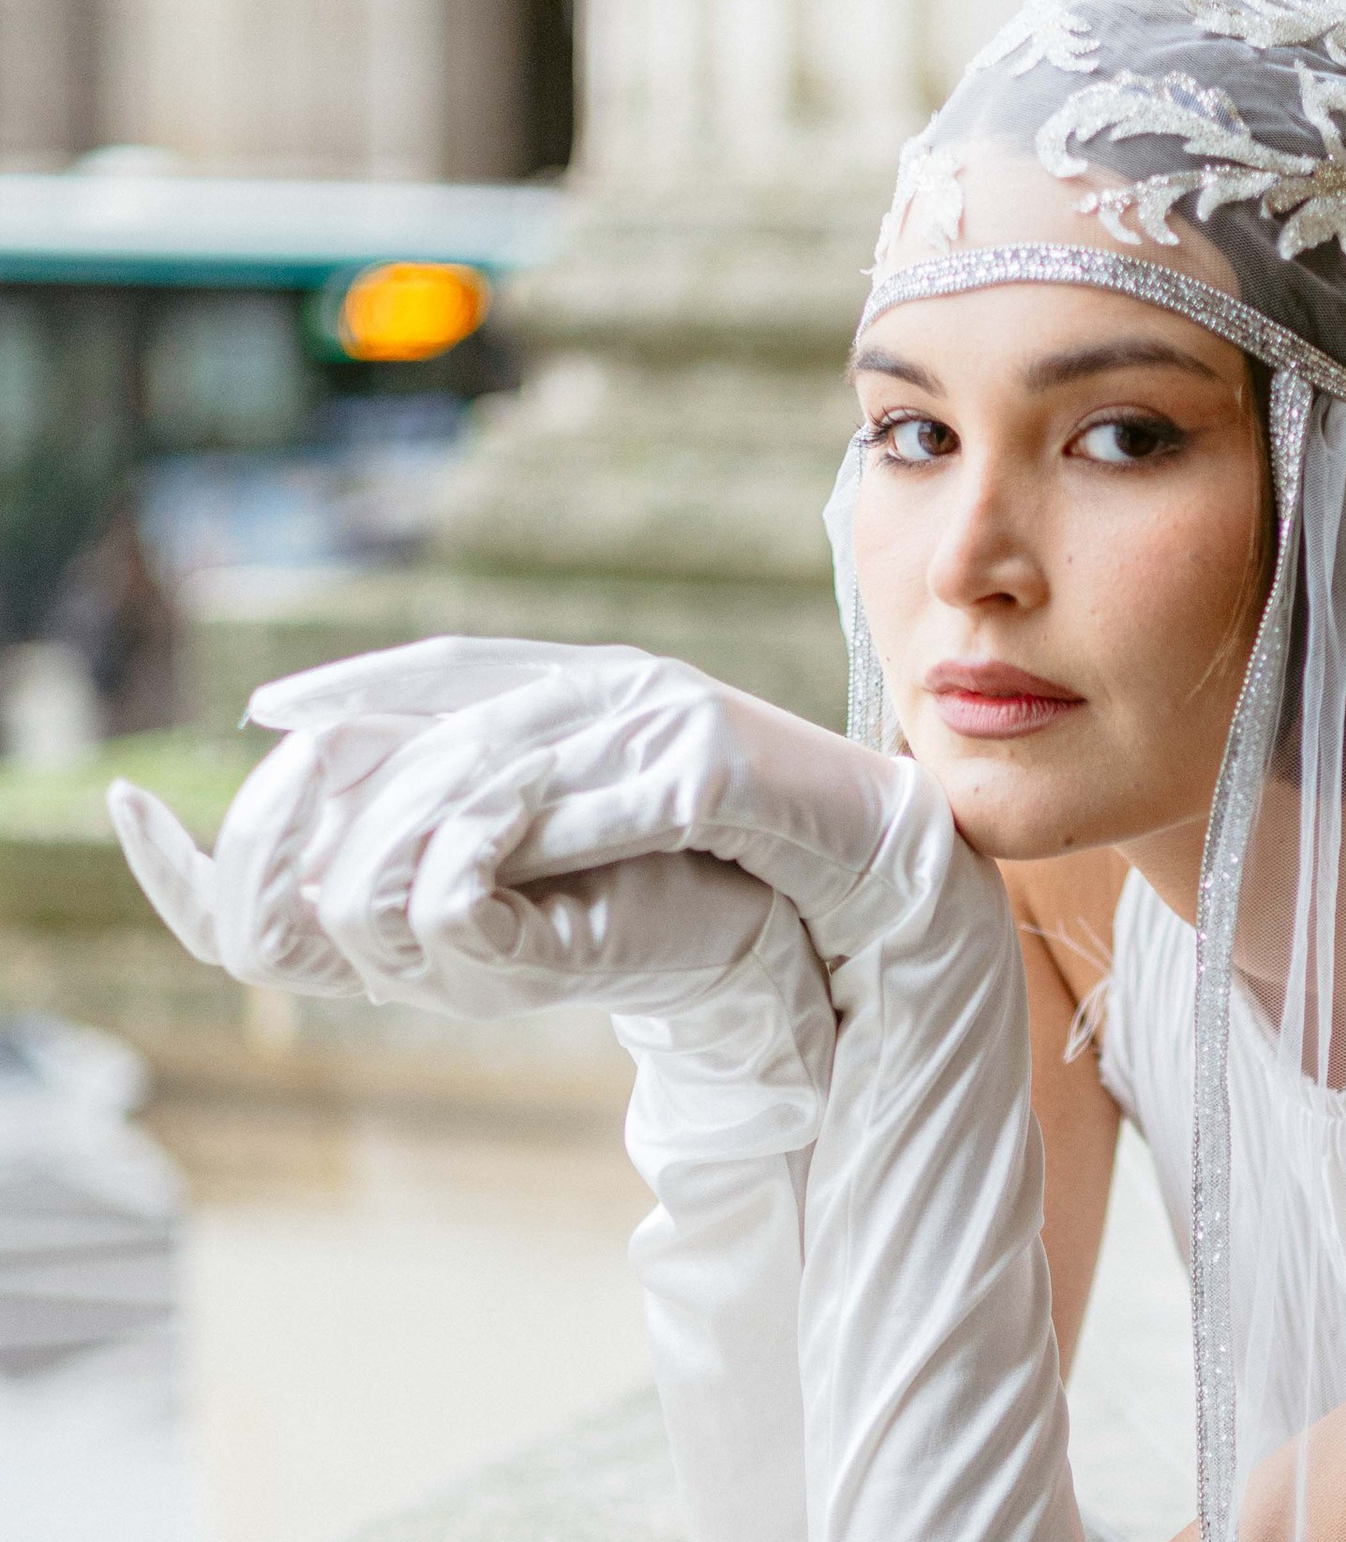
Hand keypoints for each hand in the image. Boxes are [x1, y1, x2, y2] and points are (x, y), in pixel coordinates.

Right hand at [113, 741, 796, 1021]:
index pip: (232, 931)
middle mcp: (402, 966)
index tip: (123, 794)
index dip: (168, 875)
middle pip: (259, 928)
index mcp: (380, 922)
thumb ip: (391, 753)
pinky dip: (467, 825)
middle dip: (268, 823)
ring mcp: (458, 979)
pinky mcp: (526, 967)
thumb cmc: (620, 822)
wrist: (754, 875)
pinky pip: (442, 900)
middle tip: (313, 745)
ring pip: (347, 903)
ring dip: (392, 804)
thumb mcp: (481, 770)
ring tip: (465, 751)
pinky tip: (519, 784)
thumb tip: (282, 717)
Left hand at [242, 639, 903, 969]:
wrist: (879, 858)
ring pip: (529, 757)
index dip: (361, 681)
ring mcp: (674, 717)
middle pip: (475, 716)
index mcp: (599, 679)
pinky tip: (487, 880)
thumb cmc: (749, 846)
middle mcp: (626, 681)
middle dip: (384, 773)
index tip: (271, 712)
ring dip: (445, 816)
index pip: (458, 662)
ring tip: (372, 865)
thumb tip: (440, 823)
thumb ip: (546, 799)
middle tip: (303, 813)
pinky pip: (612, 807)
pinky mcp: (719, 768)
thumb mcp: (623, 810)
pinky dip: (548, 843)